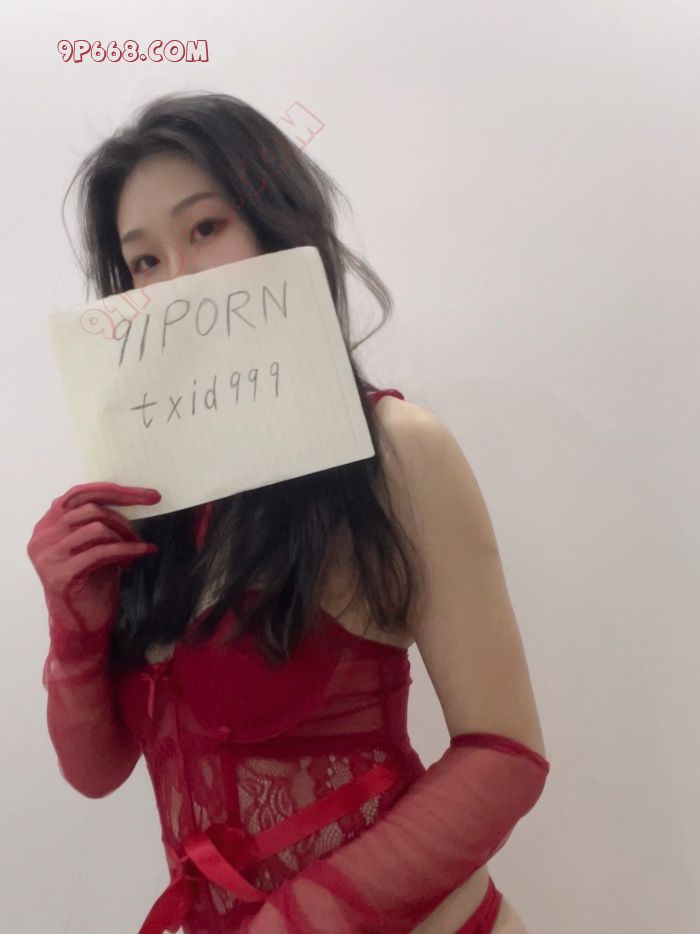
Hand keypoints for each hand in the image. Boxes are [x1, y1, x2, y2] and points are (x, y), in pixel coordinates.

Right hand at [27, 481, 160, 638]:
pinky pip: (102, 552)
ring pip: (97, 528)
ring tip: (137, 549)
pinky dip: (128, 550)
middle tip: (142, 534)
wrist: (83, 622)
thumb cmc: (92, 581)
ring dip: (125, 537)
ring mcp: (48, 556)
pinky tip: (142, 553)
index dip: (117, 492)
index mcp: (48, 523)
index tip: (149, 496)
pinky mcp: (61, 575)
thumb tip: (139, 497)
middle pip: (91, 510)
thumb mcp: (95, 543)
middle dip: (124, 519)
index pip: (81, 494)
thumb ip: (101, 521)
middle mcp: (43, 536)